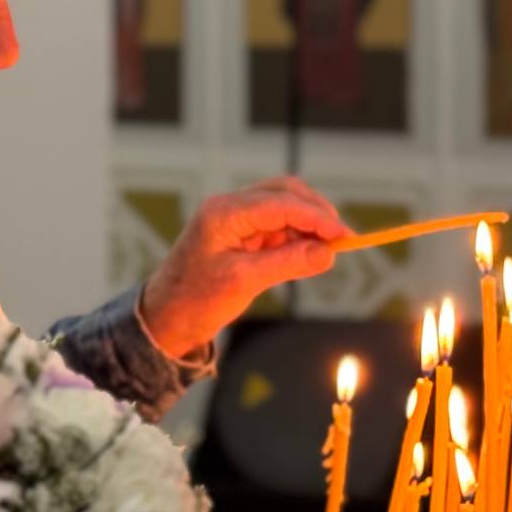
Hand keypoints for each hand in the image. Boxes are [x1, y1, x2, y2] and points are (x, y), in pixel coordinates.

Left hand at [140, 177, 348, 358]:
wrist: (166, 318)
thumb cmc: (195, 300)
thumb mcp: (245, 282)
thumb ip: (288, 263)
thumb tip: (329, 253)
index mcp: (224, 213)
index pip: (281, 203)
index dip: (317, 217)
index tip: (345, 236)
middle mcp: (229, 207)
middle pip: (284, 193)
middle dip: (315, 213)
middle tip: (342, 240)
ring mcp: (234, 218)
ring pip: (283, 207)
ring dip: (307, 225)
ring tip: (327, 251)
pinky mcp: (240, 233)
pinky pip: (276, 225)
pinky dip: (296, 236)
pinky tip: (308, 254)